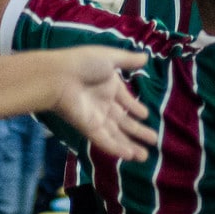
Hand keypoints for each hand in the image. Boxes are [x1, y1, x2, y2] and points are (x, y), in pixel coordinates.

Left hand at [47, 47, 155, 161]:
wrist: (60, 77)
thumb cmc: (84, 63)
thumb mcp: (110, 57)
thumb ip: (128, 60)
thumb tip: (146, 57)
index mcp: (110, 86)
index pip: (126, 101)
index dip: (136, 108)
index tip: (146, 116)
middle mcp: (104, 104)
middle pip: (124, 121)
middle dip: (138, 131)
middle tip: (154, 139)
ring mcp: (97, 118)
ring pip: (117, 135)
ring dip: (131, 145)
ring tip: (145, 156)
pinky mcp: (90, 129)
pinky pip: (106, 141)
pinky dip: (118, 149)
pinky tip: (131, 156)